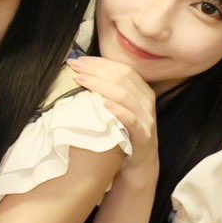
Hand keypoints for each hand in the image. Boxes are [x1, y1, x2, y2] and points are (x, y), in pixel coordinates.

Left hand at [68, 55, 157, 172]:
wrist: (139, 162)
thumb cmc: (124, 131)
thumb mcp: (120, 107)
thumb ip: (109, 90)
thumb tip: (84, 72)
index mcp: (142, 91)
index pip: (122, 69)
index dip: (101, 62)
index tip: (79, 59)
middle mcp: (146, 101)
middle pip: (122, 78)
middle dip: (96, 69)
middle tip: (75, 66)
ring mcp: (146, 118)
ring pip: (124, 95)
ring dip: (101, 85)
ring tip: (81, 80)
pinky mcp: (143, 135)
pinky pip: (131, 120)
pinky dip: (118, 110)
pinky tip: (103, 104)